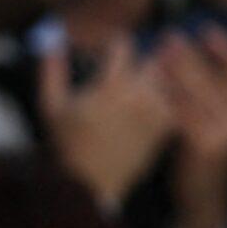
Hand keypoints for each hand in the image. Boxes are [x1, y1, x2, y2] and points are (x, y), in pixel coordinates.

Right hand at [40, 36, 176, 210]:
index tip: (106, 54)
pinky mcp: (162, 135)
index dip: (113, 45)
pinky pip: (175, 108)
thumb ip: (52, 68)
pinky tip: (150, 109)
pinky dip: (168, 104)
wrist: (88, 187)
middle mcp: (138, 99)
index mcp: (111, 87)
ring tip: (141, 89)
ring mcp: (154, 118)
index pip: (124, 45)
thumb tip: (53, 40)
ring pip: (169, 84)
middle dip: (141, 61)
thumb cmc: (66, 145)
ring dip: (158, 81)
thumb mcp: (51, 104)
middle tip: (129, 70)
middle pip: (154, 60)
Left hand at [155, 25, 226, 227]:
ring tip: (156, 60)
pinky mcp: (205, 146)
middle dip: (190, 55)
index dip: (226, 48)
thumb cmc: (206, 162)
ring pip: (198, 92)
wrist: (208, 203)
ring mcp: (225, 134)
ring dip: (175, 72)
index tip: (205, 32)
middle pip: (215, 76)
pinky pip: (184, 113)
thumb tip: (188, 63)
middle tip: (168, 41)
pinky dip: (167, 98)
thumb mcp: (219, 128)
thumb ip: (213, 100)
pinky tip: (152, 89)